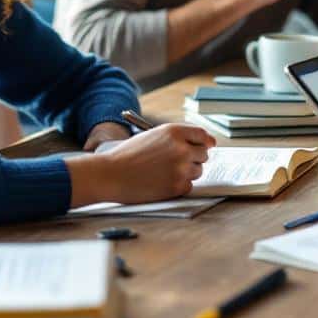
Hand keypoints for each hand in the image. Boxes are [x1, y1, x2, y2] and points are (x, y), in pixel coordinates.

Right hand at [67, 123, 214, 206]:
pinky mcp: (177, 186)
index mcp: (175, 132)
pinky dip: (179, 186)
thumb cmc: (127, 155)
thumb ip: (175, 138)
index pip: (203, 135)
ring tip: (165, 173)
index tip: (207, 146)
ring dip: (186, 173)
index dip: (206, 142)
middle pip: (203, 155)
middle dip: (194, 159)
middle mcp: (181, 148)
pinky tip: (163, 183)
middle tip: (179, 163)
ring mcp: (181, 168)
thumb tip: (200, 144)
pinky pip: (189, 186)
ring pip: (198, 171)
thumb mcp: (152, 136)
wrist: (110, 174)